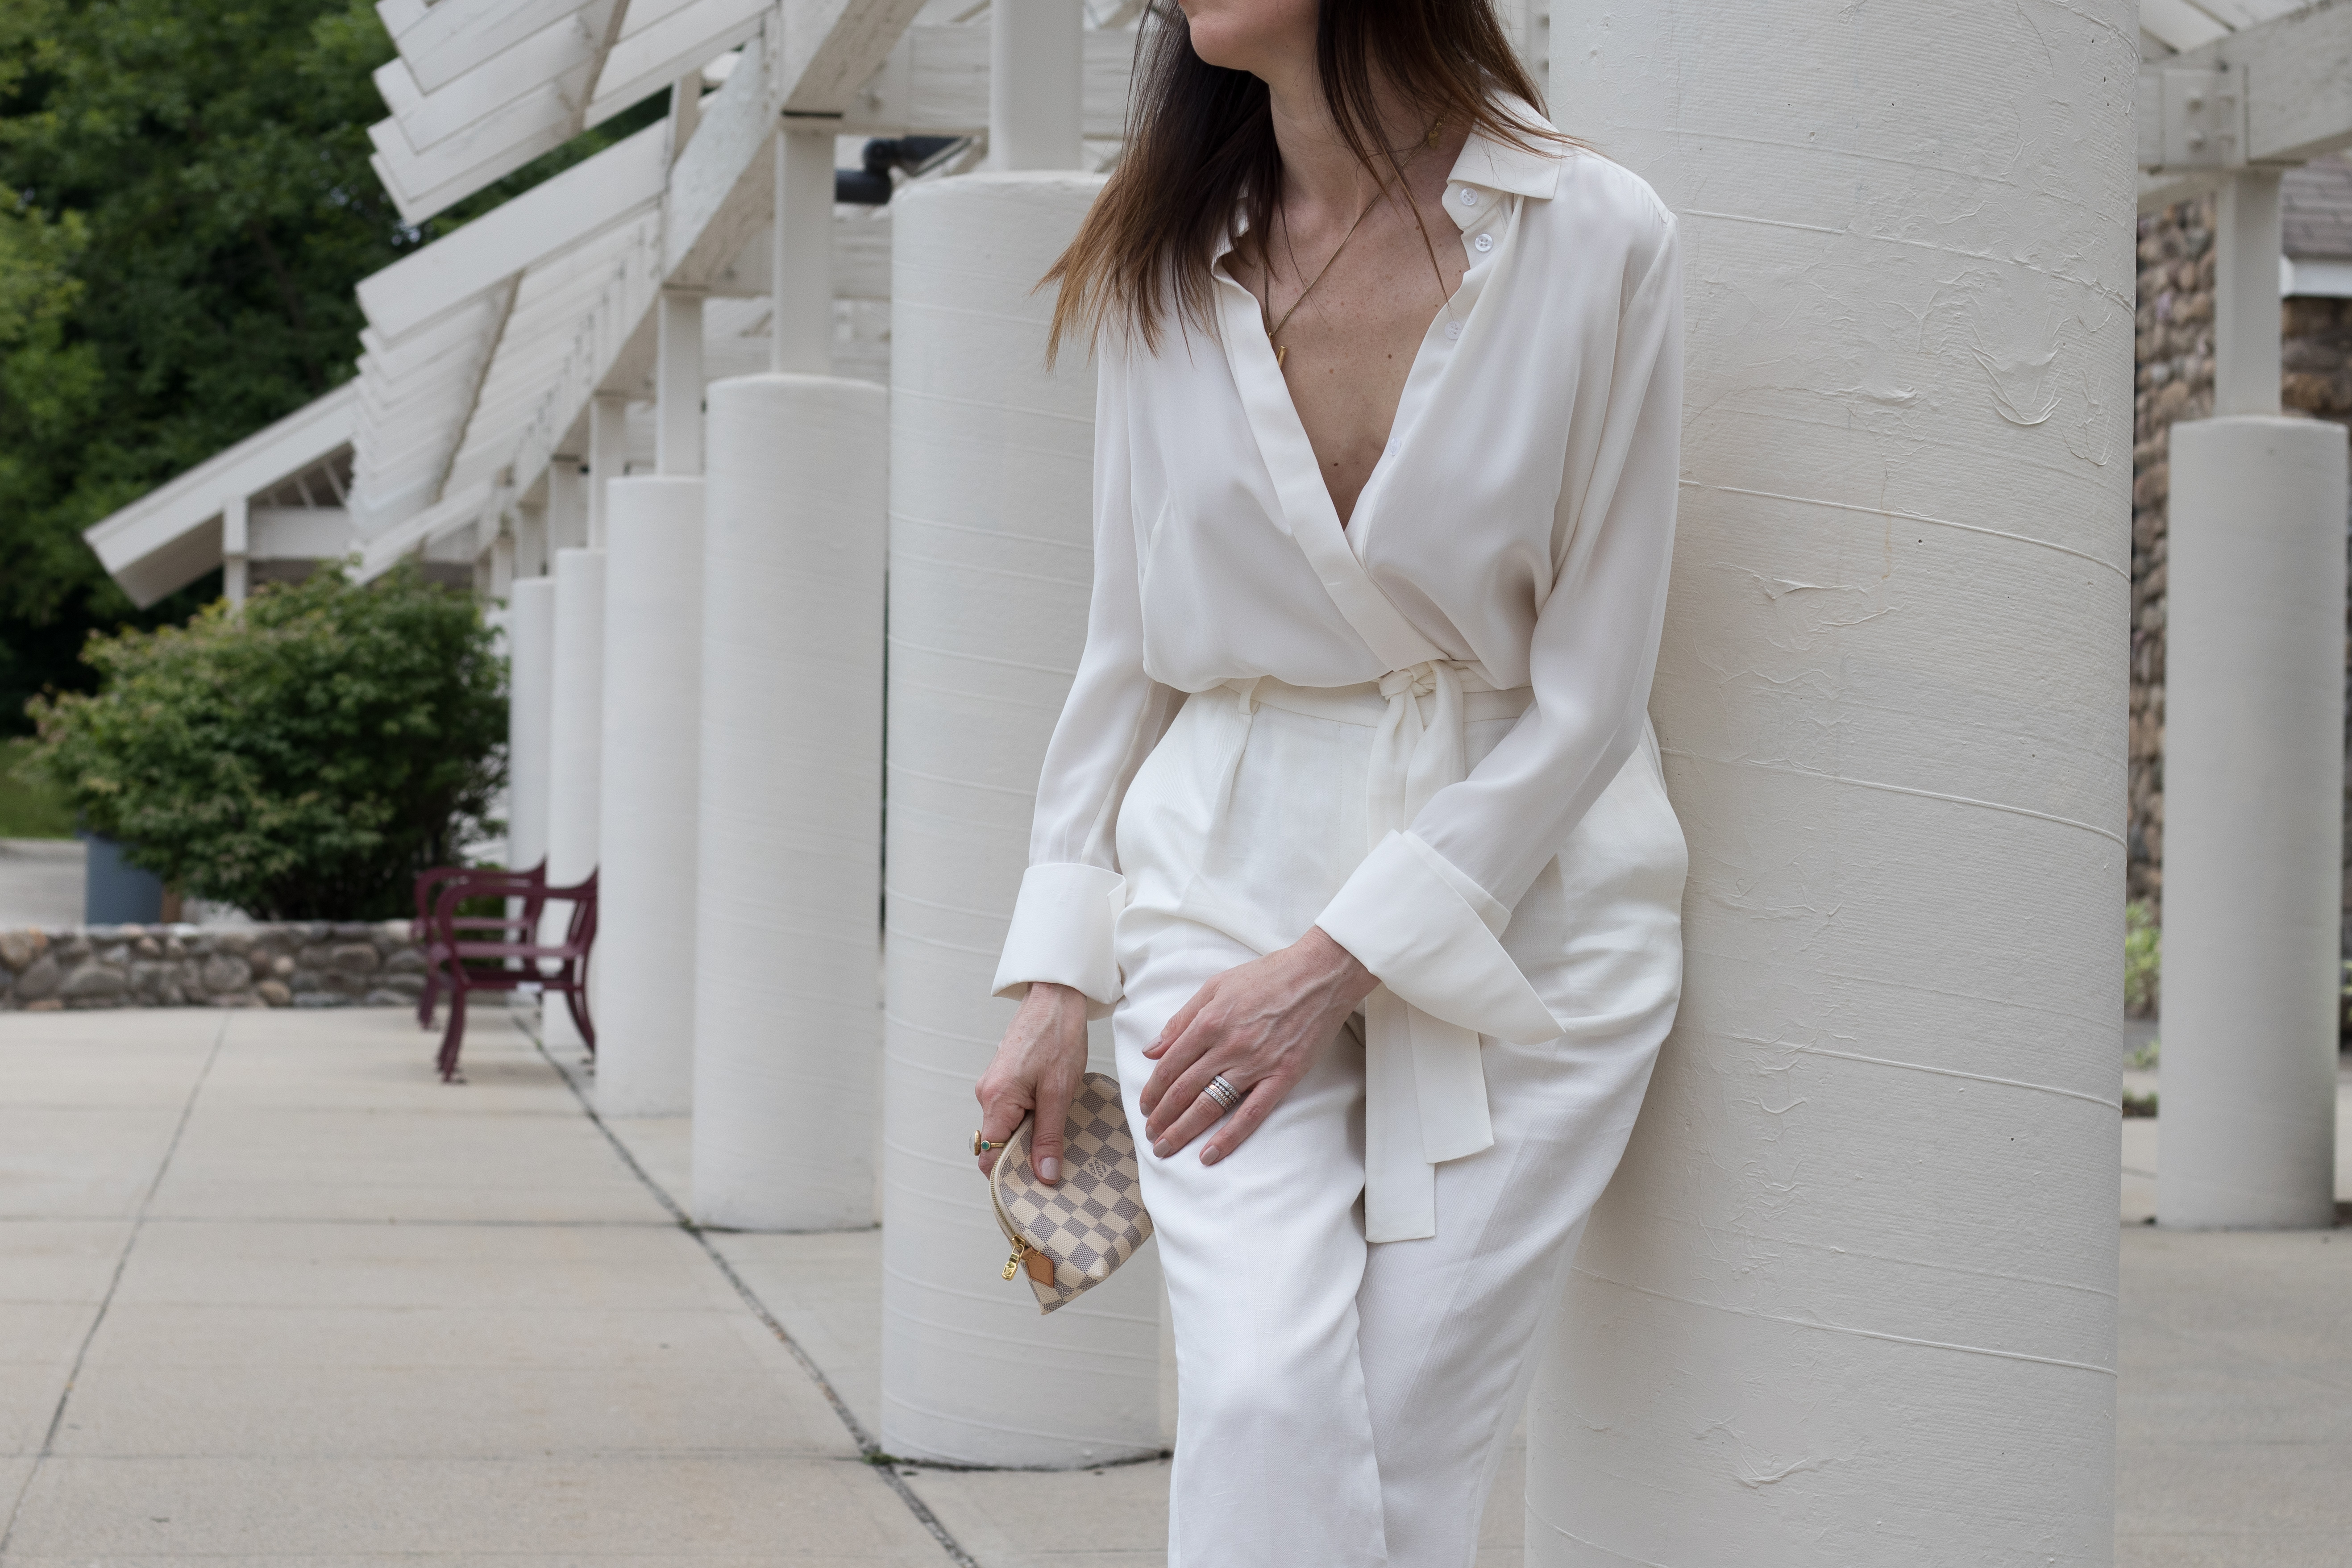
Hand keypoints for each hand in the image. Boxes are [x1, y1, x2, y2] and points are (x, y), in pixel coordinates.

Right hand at [974, 981, 1089, 1183]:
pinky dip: (1029, 1119)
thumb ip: (1049, 1136)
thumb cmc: (1058, 1037)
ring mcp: (993, 1086)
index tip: (1036, 1188)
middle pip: (998, 1144)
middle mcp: (987, 1094)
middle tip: (1055, 1167)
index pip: (990, 1156)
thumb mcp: (1060, 1092)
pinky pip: (1011, 1111)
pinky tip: (1052, 1115)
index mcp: (996, 1099)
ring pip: (1007, 1127)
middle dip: (1023, 1157)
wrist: (1055, 997)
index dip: (1010, 1176)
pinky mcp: (1004, 1079)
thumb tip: (1044, 1175)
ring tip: (1059, 1136)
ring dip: (1030, 1135)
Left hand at [1139, 927, 1376, 1165]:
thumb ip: (1182, 1019)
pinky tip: (1209, 1155)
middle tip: (1150, 1133)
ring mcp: (1256, 1063)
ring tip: (1166, 1147)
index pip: (1170, 1065)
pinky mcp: (1283, 1076)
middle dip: (1161, 1116)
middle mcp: (1228, 1045)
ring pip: (1210, 1105)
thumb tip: (1152, 1049)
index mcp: (1210, 1021)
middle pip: (1184, 1089)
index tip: (1144, 1105)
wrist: (1320, 974)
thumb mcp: (1216, 985)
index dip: (1153, 1090)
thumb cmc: (1268, 975)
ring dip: (1183, 1130)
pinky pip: (1252, 1114)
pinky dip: (1229, 1137)